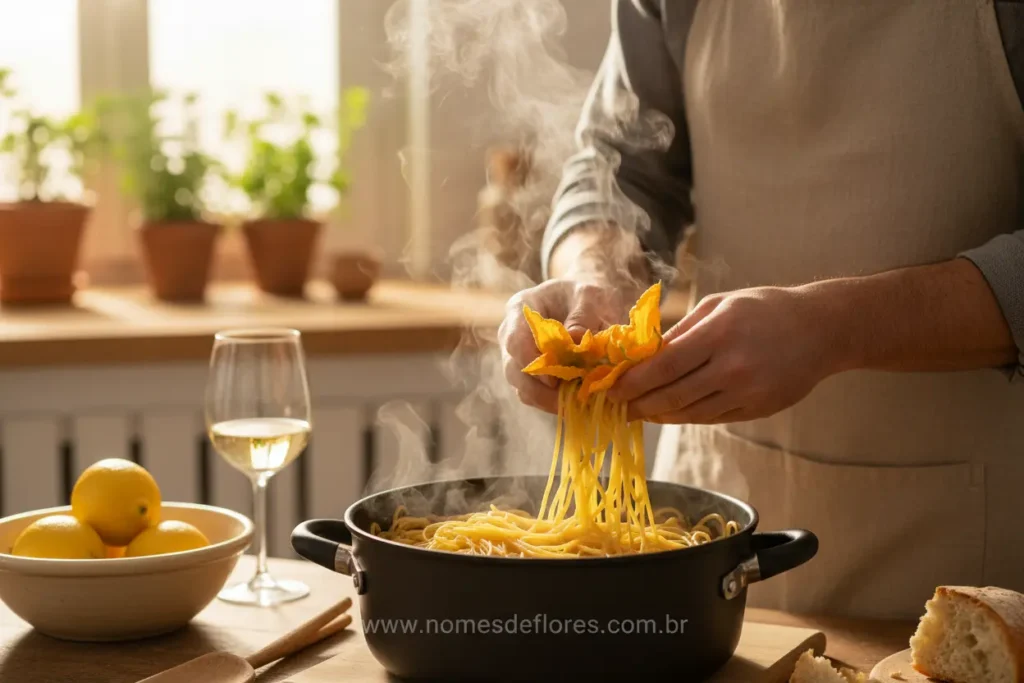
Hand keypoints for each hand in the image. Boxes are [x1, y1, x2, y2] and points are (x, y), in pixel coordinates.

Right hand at [499, 279, 633, 412]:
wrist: (585, 302)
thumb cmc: (584, 295)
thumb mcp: (589, 295)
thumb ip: (584, 315)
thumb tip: (575, 341)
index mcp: (520, 309)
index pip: (514, 339)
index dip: (531, 361)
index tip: (553, 379)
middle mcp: (511, 335)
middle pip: (514, 370)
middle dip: (540, 389)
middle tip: (570, 398)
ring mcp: (517, 358)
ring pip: (522, 388)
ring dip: (547, 400)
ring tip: (576, 403)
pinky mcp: (530, 375)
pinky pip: (534, 396)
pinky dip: (552, 403)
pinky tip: (575, 403)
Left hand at [609, 286, 841, 423]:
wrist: (821, 330)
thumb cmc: (764, 309)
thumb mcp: (719, 305)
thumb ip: (681, 331)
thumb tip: (642, 354)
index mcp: (719, 334)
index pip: (664, 366)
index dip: (633, 382)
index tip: (611, 388)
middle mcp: (732, 368)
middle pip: (672, 395)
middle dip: (639, 404)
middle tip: (617, 405)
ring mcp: (747, 394)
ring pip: (690, 413)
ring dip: (659, 414)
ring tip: (639, 411)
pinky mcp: (757, 410)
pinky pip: (712, 418)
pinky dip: (686, 416)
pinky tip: (670, 412)